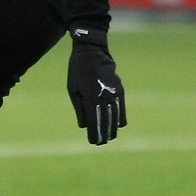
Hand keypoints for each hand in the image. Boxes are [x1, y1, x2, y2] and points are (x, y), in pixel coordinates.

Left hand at [67, 27, 126, 144]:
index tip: (94, 142)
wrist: (91, 52)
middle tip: (101, 142)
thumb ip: (80, 108)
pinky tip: (118, 124)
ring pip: (115, 116)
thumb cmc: (77, 71)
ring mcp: (113, 93)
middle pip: (106, 121)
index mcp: (90, 98)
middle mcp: (103, 98)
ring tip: (110, 136)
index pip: (94, 122)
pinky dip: (120, 117)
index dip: (95, 134)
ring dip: (113, 128)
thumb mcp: (73, 89)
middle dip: (104, 134)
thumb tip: (84, 126)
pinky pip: (122, 107)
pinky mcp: (119, 89)